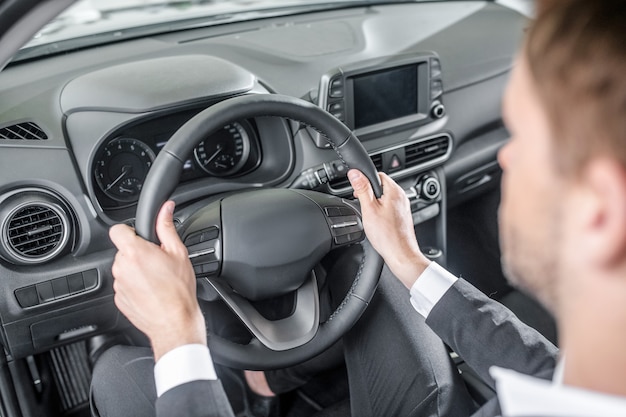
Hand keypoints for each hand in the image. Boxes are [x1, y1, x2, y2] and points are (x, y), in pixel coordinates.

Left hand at [109, 201, 205, 360]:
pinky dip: (136, 286)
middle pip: (124, 250)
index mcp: (135, 252)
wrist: (175, 323)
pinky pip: (125, 285)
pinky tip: (152, 291)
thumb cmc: (178, 291)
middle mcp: (121, 267)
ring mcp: (118, 284)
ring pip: (124, 268)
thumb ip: (167, 227)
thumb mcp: (178, 253)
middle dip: (138, 253)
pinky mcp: (119, 299)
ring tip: (157, 279)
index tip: (142, 238)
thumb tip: (165, 209)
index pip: (118, 230)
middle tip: (158, 262)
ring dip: (137, 270)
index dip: (130, 231)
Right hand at [348, 169, 429, 287]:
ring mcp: (403, 207)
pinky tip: (376, 222)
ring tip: (369, 215)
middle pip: (381, 186)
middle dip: (368, 193)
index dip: (364, 180)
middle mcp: (402, 197)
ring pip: (384, 198)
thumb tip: (355, 173)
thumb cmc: (387, 236)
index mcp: (395, 191)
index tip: (356, 191)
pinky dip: (380, 211)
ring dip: (374, 203)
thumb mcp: (369, 210)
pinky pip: (389, 207)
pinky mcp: (402, 217)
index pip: (377, 174)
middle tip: (361, 205)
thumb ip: (362, 189)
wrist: (401, 255)